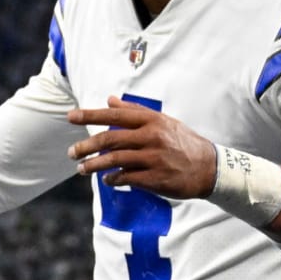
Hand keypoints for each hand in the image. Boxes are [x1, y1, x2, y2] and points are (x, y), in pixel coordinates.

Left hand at [67, 95, 216, 198]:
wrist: (210, 168)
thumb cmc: (181, 142)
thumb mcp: (162, 121)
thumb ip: (135, 111)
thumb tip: (110, 99)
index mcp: (152, 121)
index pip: (115, 115)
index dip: (90, 115)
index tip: (70, 116)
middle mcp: (152, 137)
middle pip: (110, 139)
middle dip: (86, 146)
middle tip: (71, 152)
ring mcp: (154, 158)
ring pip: (115, 159)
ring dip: (94, 165)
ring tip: (81, 168)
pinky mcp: (156, 178)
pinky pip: (127, 178)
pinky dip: (112, 179)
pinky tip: (107, 179)